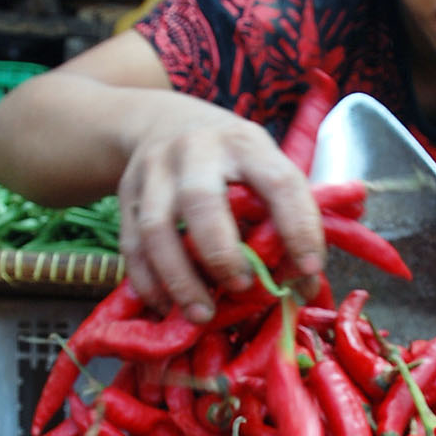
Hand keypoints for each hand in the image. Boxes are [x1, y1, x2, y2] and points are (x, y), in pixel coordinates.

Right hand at [117, 100, 325, 319]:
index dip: (298, 228)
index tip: (309, 269)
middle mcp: (198, 151)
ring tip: (202, 314)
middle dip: (222, 253)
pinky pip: (131, 244)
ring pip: (157, 227)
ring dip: (179, 278)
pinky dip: (148, 281)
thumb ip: (287, 219)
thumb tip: (303, 287)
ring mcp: (155, 170)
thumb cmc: (229, 160)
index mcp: (246, 145)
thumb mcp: (263, 167)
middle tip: (241, 288)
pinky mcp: (126, 192)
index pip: (279, 183)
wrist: (162, 121)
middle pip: (201, 201)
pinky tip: (166, 306)